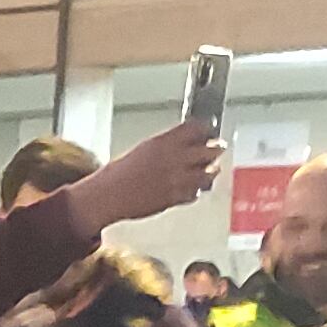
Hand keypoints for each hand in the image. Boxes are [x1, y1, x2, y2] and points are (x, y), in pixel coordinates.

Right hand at [60, 121, 228, 228]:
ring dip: (211, 171)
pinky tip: (192, 188)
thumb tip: (182, 145)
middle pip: (210, 149)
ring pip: (208, 173)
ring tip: (211, 170)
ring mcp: (177, 179)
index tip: (209, 130)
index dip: (206, 129)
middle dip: (216, 148)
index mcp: (164, 142)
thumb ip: (166, 147)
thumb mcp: (143, 150)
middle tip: (218, 148)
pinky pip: (195, 193)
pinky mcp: (176, 198)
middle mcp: (174, 159)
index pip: (197, 128)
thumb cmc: (118, 174)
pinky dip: (196, 190)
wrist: (108, 196)